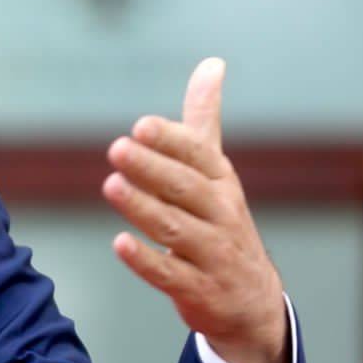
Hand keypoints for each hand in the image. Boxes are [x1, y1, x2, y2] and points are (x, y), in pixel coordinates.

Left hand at [101, 58, 289, 362]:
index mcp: (221, 181)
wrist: (251, 299)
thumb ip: (204, 120)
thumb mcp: (216, 170)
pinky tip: (119, 243)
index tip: (141, 125)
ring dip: (142, 207)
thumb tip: (212, 63)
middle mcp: (220, 214)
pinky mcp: (198, 288)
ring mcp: (211, 253)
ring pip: (174, 228)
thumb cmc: (221, 221)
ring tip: (111, 185)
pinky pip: (169, 274)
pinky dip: (145, 259)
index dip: (171, 141)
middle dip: (151, 168)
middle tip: (117, 149)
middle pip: (184, 188)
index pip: (197, 155)